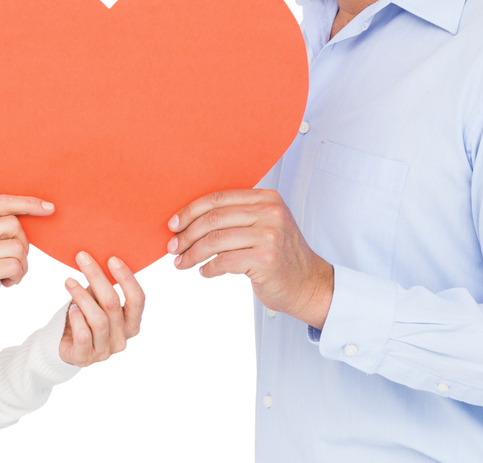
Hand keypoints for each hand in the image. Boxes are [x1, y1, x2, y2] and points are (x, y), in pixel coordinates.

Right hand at [0, 195, 54, 292]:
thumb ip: (0, 221)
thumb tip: (42, 206)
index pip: (0, 203)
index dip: (26, 203)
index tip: (48, 207)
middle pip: (12, 225)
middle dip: (24, 242)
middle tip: (17, 258)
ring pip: (17, 247)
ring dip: (22, 263)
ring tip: (11, 272)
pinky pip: (14, 266)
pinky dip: (18, 276)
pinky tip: (7, 281)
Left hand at [59, 251, 147, 368]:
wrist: (68, 346)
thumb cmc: (88, 317)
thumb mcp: (100, 301)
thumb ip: (106, 286)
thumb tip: (97, 257)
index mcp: (133, 324)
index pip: (138, 299)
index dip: (127, 278)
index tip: (111, 259)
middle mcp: (123, 339)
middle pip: (114, 304)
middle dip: (97, 276)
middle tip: (82, 258)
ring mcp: (106, 352)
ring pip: (98, 318)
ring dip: (81, 295)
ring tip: (69, 281)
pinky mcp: (86, 359)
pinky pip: (83, 335)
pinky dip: (76, 318)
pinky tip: (71, 308)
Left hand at [167, 189, 333, 328]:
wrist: (309, 284)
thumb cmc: (281, 257)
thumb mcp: (263, 226)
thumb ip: (235, 218)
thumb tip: (187, 223)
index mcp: (266, 198)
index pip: (218, 198)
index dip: (191, 211)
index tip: (173, 224)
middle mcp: (270, 212)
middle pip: (213, 219)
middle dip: (186, 235)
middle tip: (173, 248)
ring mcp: (269, 235)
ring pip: (214, 241)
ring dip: (192, 255)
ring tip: (183, 264)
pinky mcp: (265, 259)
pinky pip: (223, 262)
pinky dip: (207, 270)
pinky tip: (205, 274)